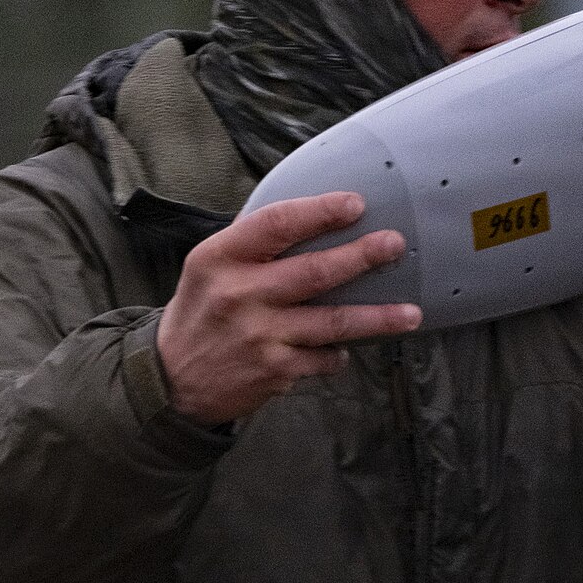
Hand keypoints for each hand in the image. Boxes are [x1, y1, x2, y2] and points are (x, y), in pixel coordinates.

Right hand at [156, 192, 421, 423]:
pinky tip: (348, 347)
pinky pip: (324, 357)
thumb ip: (255, 243)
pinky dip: (340, 352)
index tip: (355, 203)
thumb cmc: (203, 310)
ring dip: (377, 318)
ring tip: (410, 313)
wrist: (172, 380)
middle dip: (361, 257)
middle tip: (394, 244)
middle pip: (314, 272)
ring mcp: (260, 336)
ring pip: (332, 323)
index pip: (277, 224)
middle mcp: (240, 294)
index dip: (320, 211)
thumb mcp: (210, 265)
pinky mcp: (275, 371)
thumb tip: (316, 214)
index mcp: (221, 257)